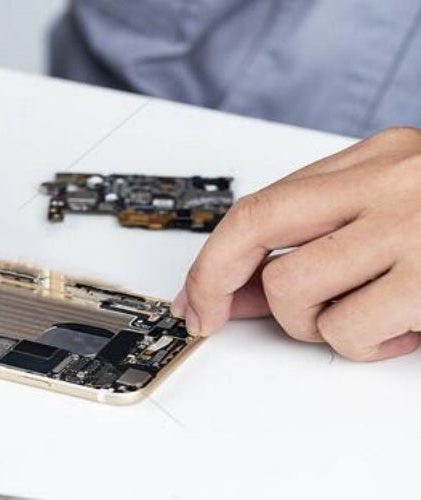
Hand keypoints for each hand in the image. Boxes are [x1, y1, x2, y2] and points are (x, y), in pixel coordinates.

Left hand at [172, 127, 420, 360]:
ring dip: (310, 323)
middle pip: (252, 225)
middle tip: (212, 316)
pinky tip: (400, 334)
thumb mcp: (397, 215)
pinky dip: (362, 346)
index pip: (263, 203)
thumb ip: (323, 239)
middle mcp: (388, 180)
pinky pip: (345, 329)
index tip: (196, 294)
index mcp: (379, 159)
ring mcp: (408, 225)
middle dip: (214, 280)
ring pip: (288, 286)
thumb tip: (244, 290)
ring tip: (361, 320)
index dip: (214, 256)